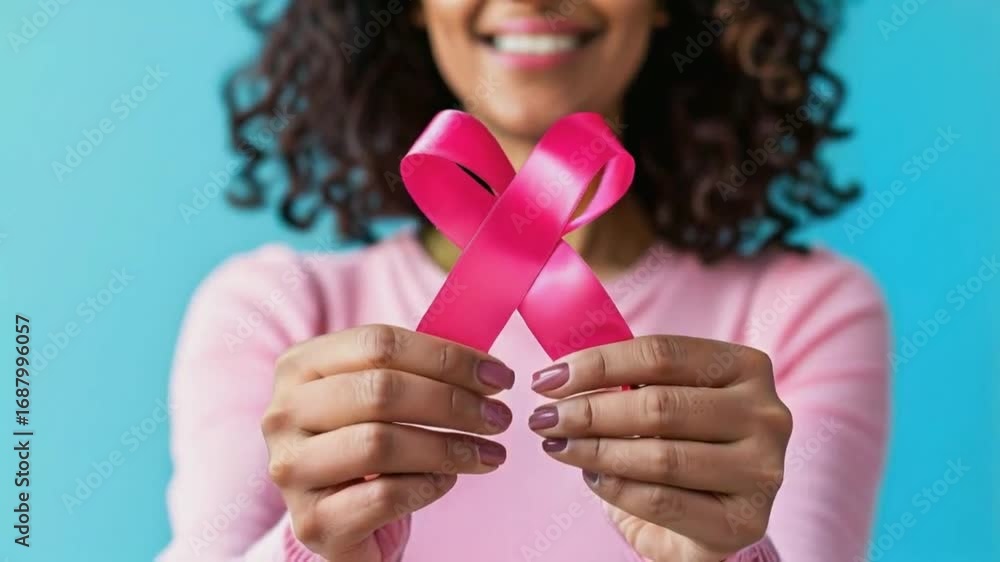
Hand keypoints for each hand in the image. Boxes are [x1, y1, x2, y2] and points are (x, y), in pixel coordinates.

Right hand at [262, 324, 514, 560]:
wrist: (338, 518)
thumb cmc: (369, 441)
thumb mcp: (379, 395)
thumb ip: (419, 368)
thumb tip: (485, 361)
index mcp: (300, 366)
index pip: (379, 344)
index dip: (447, 357)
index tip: (497, 376)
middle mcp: (282, 413)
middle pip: (380, 391)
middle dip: (453, 402)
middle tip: (499, 417)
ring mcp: (290, 469)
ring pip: (380, 444)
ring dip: (449, 446)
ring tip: (489, 453)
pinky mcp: (311, 522)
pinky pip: (382, 496)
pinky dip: (427, 486)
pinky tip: (447, 481)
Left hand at [528, 335, 791, 561]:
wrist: (715, 522)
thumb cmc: (682, 447)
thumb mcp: (666, 400)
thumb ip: (629, 379)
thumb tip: (561, 369)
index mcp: (746, 367)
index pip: (661, 353)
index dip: (598, 363)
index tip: (548, 378)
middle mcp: (766, 414)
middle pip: (660, 404)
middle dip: (589, 410)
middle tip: (543, 417)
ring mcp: (762, 470)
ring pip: (660, 455)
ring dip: (595, 450)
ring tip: (557, 446)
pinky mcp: (746, 521)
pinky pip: (663, 501)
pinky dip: (617, 488)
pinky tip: (591, 477)